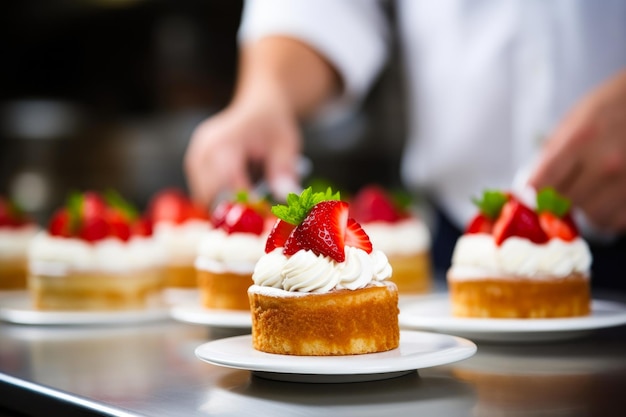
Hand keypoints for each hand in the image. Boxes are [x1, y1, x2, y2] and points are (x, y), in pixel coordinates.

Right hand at [184, 97, 301, 207]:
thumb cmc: (272, 124)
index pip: (227, 183)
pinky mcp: (194, 164)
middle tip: (258, 216)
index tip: (263, 216)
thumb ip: (284, 171)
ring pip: (204, 197)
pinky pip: (202, 191)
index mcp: (225, 141)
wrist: (258, 106)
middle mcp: (204, 149)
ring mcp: (195, 156)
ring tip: (251, 201)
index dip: (244, 204)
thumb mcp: (285, 145)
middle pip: (210, 195)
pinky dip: (220, 198)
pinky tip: (240, 192)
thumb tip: (286, 195)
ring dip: (225, 205)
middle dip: (233, 210)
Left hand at [530, 70, 625, 232]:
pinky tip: (612, 195)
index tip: (535, 191)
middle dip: (560, 200)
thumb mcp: (574, 120)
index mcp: (580, 140)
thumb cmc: (610, 107)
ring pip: (594, 217)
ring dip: (588, 209)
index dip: (534, 192)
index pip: (541, 184)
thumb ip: (551, 153)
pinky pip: (618, 221)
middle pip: (566, 204)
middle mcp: (606, 164)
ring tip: (593, 189)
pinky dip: (612, 214)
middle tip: (567, 187)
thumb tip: (531, 186)